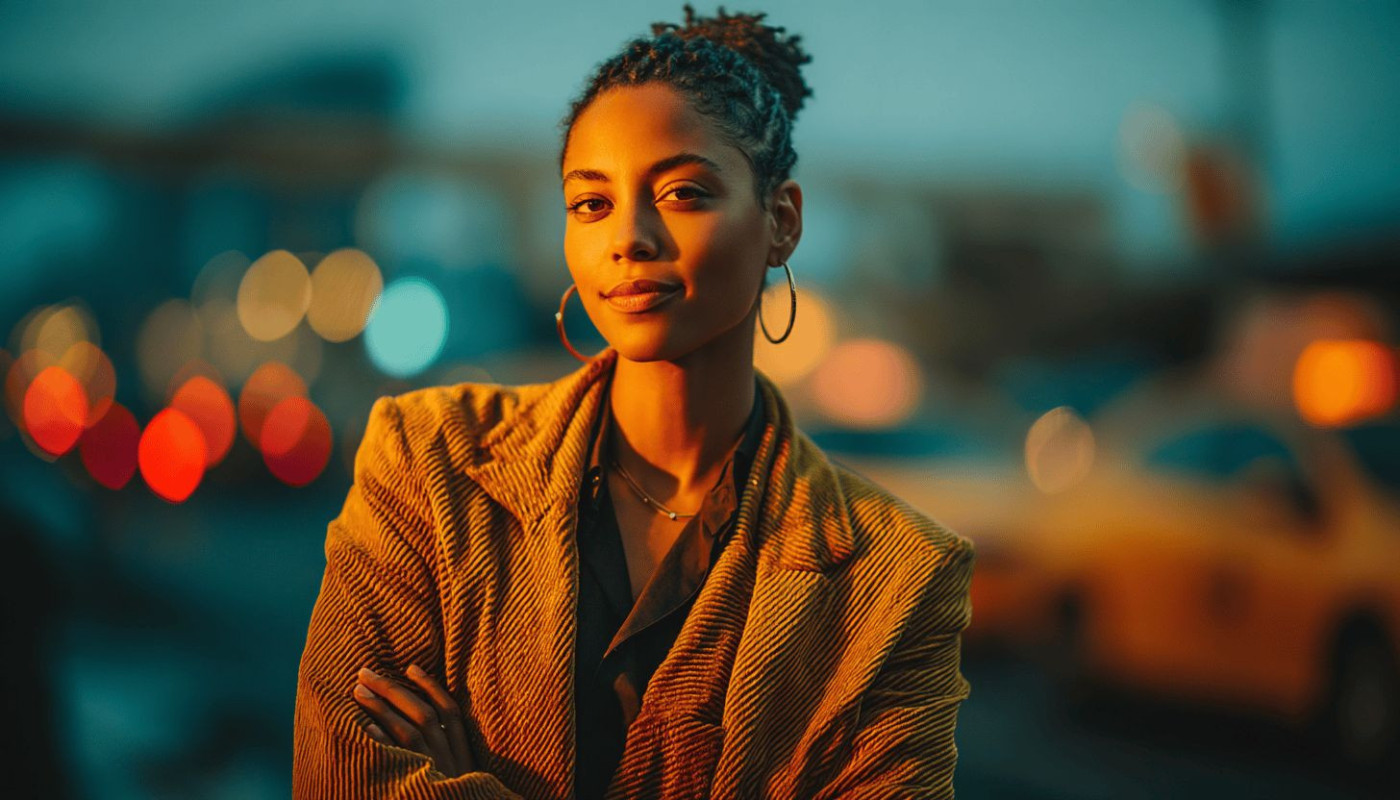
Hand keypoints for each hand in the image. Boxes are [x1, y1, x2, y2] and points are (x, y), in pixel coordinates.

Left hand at [354, 664, 476, 776]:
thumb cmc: (450, 799)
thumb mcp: (460, 776)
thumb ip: (448, 751)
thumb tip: (422, 715)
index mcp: (464, 754)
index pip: (451, 712)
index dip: (431, 687)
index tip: (410, 667)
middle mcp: (451, 760)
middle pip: (425, 716)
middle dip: (394, 691)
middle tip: (366, 673)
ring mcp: (433, 772)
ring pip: (410, 732)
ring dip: (382, 708)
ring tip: (358, 691)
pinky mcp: (414, 788)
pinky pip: (397, 759)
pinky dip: (383, 740)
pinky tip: (366, 726)